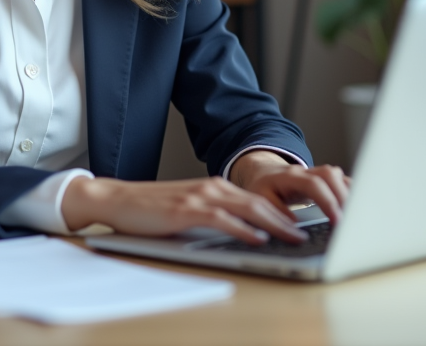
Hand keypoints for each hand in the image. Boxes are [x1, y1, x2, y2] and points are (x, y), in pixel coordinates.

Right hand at [60, 174, 311, 244]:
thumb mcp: (188, 208)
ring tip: (294, 237)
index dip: (282, 212)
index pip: (256, 198)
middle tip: (309, 234)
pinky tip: (258, 238)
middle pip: (259, 202)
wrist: (116, 199)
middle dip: (288, 219)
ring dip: (275, 224)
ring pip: (247, 208)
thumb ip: (215, 215)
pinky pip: (223, 220)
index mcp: (213, 187)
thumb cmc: (150, 208)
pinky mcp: (186, 211)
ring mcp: (199, 198)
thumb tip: (245, 233)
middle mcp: (210, 188)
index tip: (302, 226)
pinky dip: (244, 229)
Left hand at [229, 150, 350, 225]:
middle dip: (343, 198)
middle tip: (348, 222)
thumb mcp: (260, 199)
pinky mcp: (324, 180)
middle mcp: (305, 172)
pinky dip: (351, 193)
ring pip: (338, 176)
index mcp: (289, 176)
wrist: (263, 172)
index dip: (327, 201)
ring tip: (355, 218)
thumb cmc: (262, 187)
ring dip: (349, 195)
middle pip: (330, 175)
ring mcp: (316, 173)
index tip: (336, 221)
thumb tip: (293, 224)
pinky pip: (341, 182)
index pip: (313, 184)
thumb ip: (275, 211)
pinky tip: (357, 209)